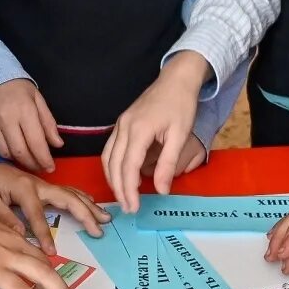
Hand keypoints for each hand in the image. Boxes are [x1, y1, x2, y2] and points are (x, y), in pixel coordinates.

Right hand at [0, 79, 63, 172]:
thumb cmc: (15, 88)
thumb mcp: (36, 99)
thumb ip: (48, 122)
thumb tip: (57, 145)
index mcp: (24, 109)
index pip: (36, 142)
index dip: (44, 159)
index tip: (50, 167)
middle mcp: (5, 117)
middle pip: (20, 152)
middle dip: (31, 164)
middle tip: (38, 167)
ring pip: (3, 153)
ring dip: (15, 159)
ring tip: (23, 158)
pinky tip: (6, 146)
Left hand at [0, 163, 104, 252]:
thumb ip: (2, 216)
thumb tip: (20, 234)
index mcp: (24, 188)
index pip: (37, 214)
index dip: (45, 234)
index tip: (52, 253)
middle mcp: (39, 184)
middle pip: (67, 198)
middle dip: (85, 215)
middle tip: (99, 231)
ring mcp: (44, 184)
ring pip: (72, 194)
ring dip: (90, 206)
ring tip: (105, 220)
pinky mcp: (44, 186)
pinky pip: (68, 191)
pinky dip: (83, 198)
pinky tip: (92, 205)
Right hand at [103, 52, 208, 211]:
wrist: (176, 79)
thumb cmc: (181, 105)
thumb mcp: (180, 135)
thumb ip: (168, 164)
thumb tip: (162, 190)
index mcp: (138, 130)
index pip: (128, 167)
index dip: (129, 190)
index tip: (134, 207)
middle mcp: (124, 127)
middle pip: (114, 164)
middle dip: (119, 188)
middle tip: (128, 208)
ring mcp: (120, 124)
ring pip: (107, 157)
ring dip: (113, 178)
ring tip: (123, 196)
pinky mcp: (122, 123)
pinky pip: (110, 148)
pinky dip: (113, 165)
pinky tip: (123, 175)